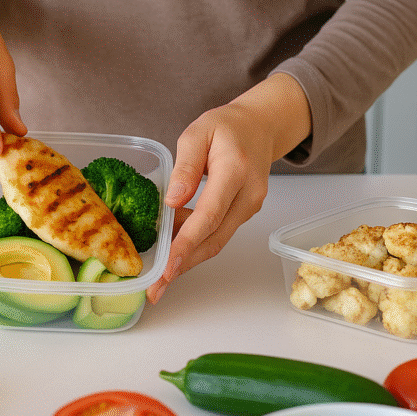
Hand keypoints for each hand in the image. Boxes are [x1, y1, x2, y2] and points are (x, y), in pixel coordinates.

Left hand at [146, 73, 310, 303]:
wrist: (260, 126)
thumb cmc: (226, 127)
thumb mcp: (198, 132)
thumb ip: (185, 166)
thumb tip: (172, 200)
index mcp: (235, 172)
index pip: (209, 216)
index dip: (186, 244)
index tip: (167, 268)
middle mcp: (248, 196)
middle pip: (214, 239)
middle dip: (183, 266)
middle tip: (156, 289)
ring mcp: (249, 207)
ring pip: (216, 241)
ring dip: (188, 259)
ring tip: (159, 275)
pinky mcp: (244, 213)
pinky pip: (218, 233)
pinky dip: (195, 244)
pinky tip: (173, 247)